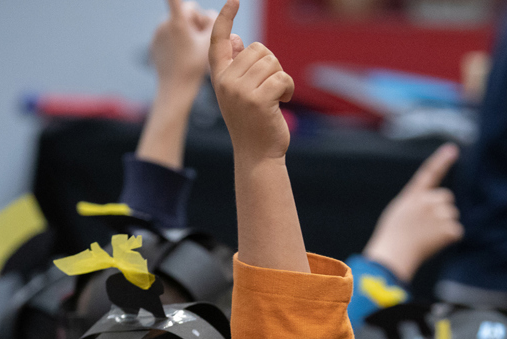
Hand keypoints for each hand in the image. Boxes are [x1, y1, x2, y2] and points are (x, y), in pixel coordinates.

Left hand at [152, 0, 215, 94]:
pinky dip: (178, 41)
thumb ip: (213, 22)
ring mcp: (158, 34)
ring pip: (179, 23)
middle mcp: (165, 25)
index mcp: (178, 23)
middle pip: (187, 11)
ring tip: (194, 51)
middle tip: (204, 39)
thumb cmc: (195, 68)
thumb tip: (211, 11)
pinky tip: (183, 56)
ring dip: (188, 32)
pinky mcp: (154, 43)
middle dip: (197, 21)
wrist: (174, 89)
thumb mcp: (211, 44)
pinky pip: (170, 34)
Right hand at [209, 0, 293, 160]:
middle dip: (271, 66)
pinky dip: (288, 88)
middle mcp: (226, 82)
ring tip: (275, 98)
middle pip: (258, 50)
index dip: (225, 19)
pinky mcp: (258, 99)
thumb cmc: (251, 123)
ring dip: (281, 78)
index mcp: (219, 78)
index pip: (219, 42)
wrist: (257, 155)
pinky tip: (282, 102)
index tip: (234, 0)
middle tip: (270, 89)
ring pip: (271, 62)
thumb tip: (235, 39)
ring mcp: (240, 91)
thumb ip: (236, 67)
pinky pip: (282, 77)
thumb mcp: (238, 93)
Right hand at [363, 143, 463, 281]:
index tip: (452, 149)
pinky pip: (456, 232)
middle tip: (425, 225)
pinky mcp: (448, 229)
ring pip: (451, 215)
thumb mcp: (399, 212)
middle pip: (446, 198)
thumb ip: (417, 204)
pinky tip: (433, 243)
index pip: (429, 172)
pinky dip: (448, 238)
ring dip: (444, 225)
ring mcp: (439, 214)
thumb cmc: (392, 237)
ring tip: (426, 236)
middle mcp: (428, 200)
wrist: (393, 255)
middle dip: (441, 209)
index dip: (441, 160)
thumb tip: (435, 206)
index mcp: (413, 195)